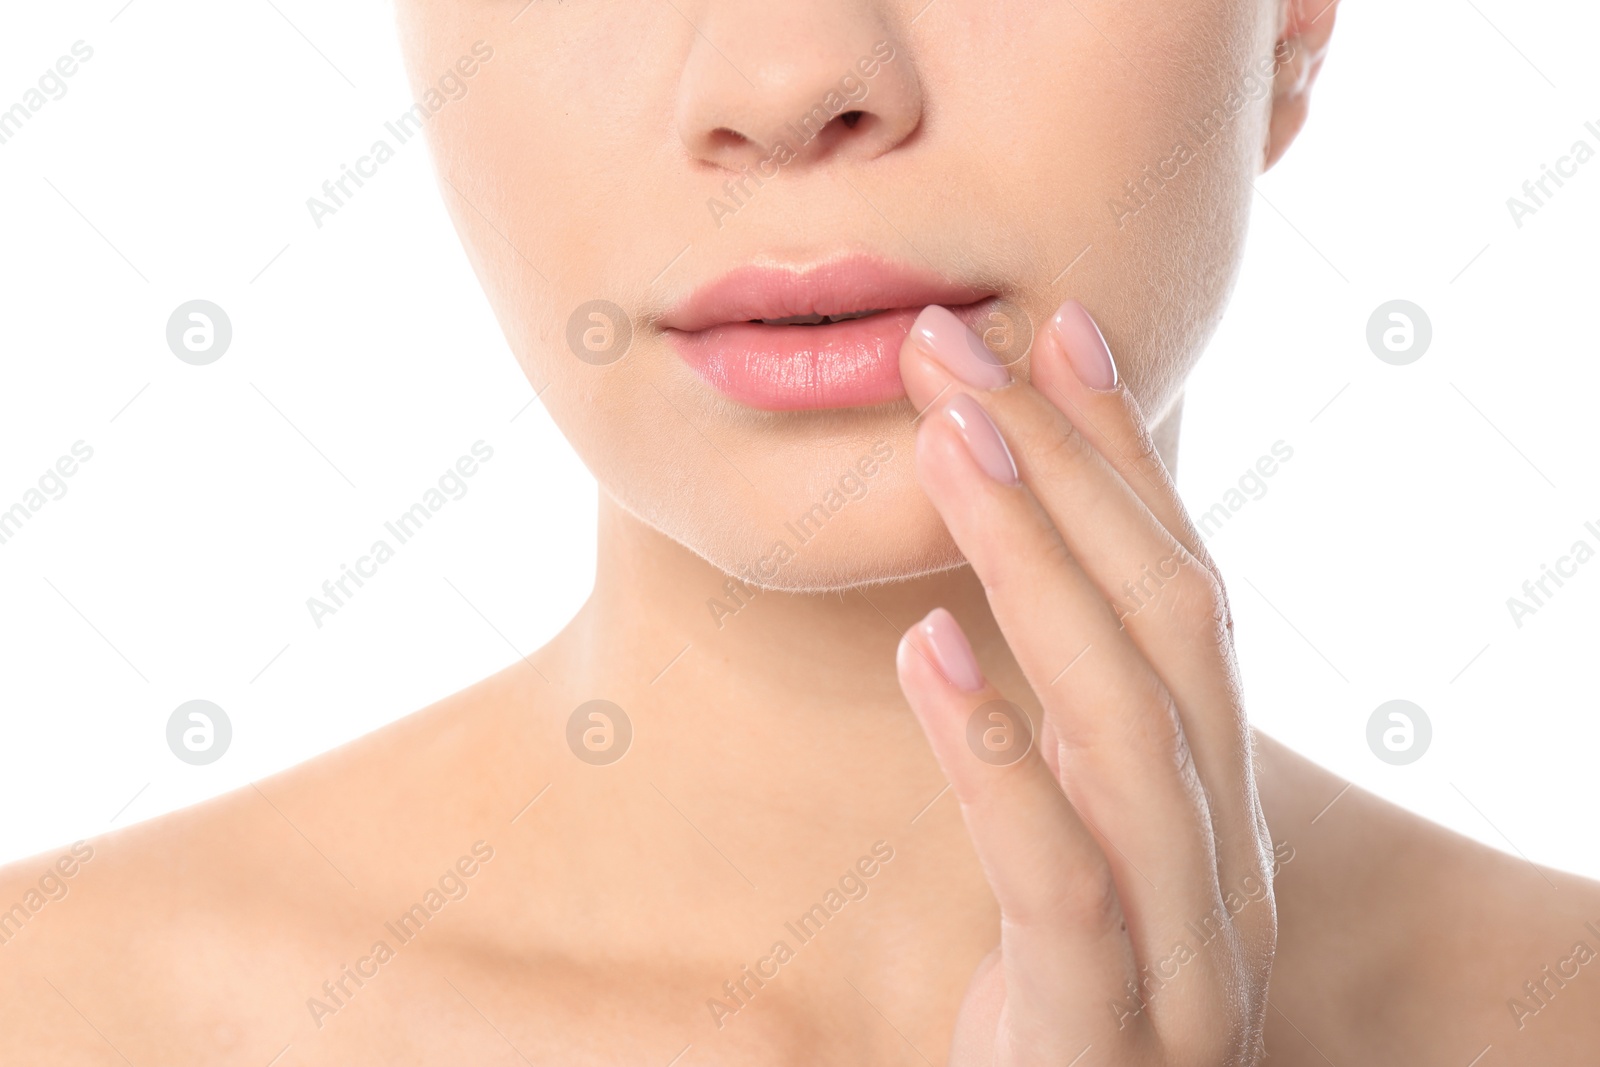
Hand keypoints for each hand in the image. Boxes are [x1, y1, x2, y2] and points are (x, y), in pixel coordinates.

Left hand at [894, 301, 1275, 1065]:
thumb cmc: (1052, 1021)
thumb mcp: (1066, 861)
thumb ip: (1059, 750)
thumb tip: (994, 611)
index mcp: (1213, 812)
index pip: (1182, 597)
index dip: (1125, 457)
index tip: (1057, 329)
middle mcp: (1223, 868)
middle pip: (1170, 627)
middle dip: (1069, 471)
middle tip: (960, 346)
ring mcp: (1181, 959)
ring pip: (1130, 726)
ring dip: (1038, 567)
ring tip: (950, 446)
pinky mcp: (1097, 1039)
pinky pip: (1059, 880)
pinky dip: (998, 754)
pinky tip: (929, 650)